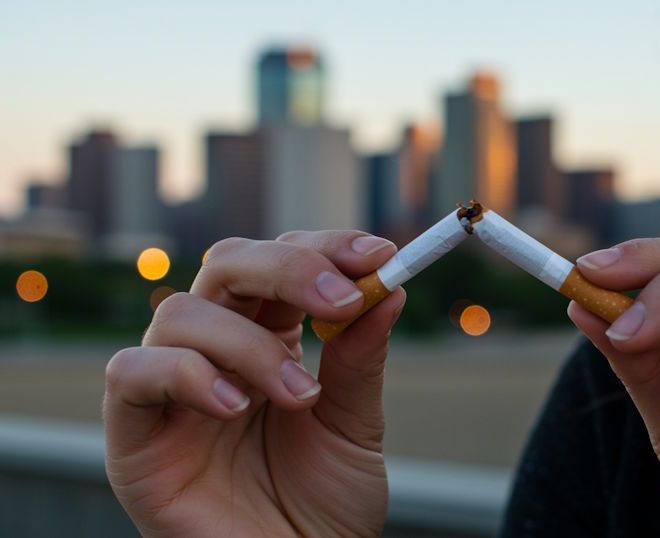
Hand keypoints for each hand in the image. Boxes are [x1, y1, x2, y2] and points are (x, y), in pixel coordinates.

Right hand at [104, 231, 401, 536]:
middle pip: (229, 264)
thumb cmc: (322, 507)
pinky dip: (185, 375)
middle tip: (341, 299)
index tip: (379, 255)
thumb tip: (388, 287)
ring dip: (249, 344)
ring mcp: (171, 390)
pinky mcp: (134, 435)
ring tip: (298, 397)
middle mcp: (215, 353)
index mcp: (269, 340)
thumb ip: (360, 359)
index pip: (283, 263)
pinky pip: (130, 373)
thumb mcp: (354, 425)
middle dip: (289, 269)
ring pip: (181, 311)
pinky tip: (235, 408)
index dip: (326, 249)